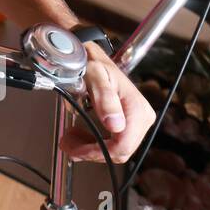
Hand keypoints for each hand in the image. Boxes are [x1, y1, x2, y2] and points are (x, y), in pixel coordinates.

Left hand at [60, 41, 156, 162]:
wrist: (92, 57)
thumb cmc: (93, 63)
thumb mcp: (95, 77)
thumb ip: (105, 99)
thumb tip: (115, 125)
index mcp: (137, 109)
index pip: (123, 145)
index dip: (98, 152)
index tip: (76, 150)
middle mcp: (142, 118)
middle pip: (120, 151)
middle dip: (91, 152)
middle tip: (67, 144)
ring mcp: (136, 122)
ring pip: (115, 150)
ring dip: (90, 148)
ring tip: (70, 138)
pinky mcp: (128, 123)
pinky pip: (113, 142)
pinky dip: (94, 143)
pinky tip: (80, 135)